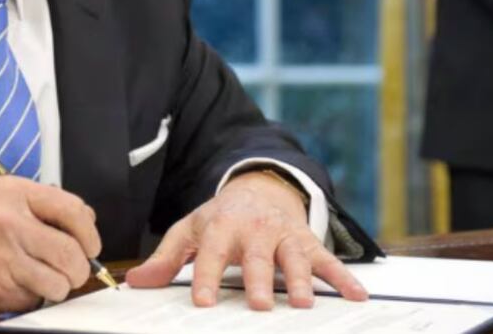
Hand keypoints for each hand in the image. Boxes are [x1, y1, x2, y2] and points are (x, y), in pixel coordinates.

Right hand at [0, 176, 100, 315]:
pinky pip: (34, 301)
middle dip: (79, 268)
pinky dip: (31, 297)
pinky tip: (14, 284)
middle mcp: (9, 223)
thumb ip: (41, 204)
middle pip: (72, 253)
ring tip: (42, 278)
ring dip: (57, 286)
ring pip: (59, 284)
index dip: (90, 233)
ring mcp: (2, 259)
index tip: (90, 245)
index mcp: (13, 194)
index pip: (74, 211)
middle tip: (71, 269)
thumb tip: (85, 221)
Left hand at [125, 171, 367, 309]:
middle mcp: (255, 231)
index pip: (212, 254)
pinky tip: (356, 295)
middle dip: (258, 280)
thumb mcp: (190, 230)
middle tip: (258, 304)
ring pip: (293, 258)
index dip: (207, 277)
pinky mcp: (307, 242)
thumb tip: (136, 282)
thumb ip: (166, 258)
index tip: (204, 302)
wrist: (260, 187)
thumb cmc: (221, 217)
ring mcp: (283, 236)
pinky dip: (344, 277)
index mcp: (222, 228)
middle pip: (256, 258)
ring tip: (302, 302)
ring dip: (299, 280)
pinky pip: (327, 260)